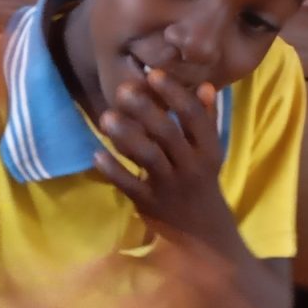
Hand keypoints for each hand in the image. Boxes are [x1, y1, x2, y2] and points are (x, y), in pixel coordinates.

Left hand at [94, 70, 237, 246]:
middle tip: (123, 90)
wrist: (203, 233)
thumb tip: (205, 86)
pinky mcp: (150, 204)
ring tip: (106, 117)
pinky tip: (96, 154)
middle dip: (145, 109)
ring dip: (126, 135)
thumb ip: (207, 121)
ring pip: (148, 156)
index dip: (174, 93)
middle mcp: (191, 165)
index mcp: (208, 150)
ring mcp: (169, 185)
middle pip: (167, 132)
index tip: (154, 73)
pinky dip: (113, 170)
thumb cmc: (202, 186)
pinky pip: (130, 184)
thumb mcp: (210, 153)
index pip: (192, 116)